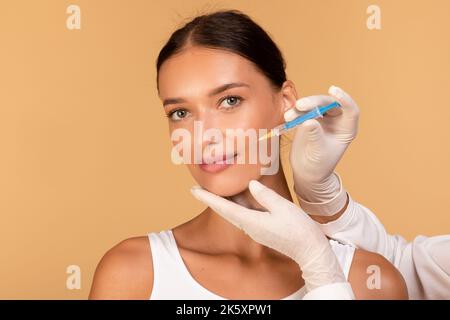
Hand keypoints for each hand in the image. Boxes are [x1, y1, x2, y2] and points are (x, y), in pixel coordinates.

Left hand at [190, 180, 347, 292]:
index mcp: (251, 221)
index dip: (207, 198)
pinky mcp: (262, 229)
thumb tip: (252, 184)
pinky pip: (245, 214)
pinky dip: (238, 204)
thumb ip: (265, 195)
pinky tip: (239, 197)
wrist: (310, 251)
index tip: (193, 190)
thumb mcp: (283, 208)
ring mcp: (255, 229)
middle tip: (198, 188)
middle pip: (225, 210)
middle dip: (211, 199)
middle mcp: (249, 227)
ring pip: (235, 212)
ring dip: (224, 201)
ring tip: (215, 190)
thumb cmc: (298, 230)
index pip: (223, 208)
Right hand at [284, 85, 359, 214]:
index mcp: (347, 129)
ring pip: (314, 105)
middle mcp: (336, 121)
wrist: (306, 172)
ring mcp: (322, 119)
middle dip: (314, 102)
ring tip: (289, 116)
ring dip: (301, 107)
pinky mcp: (309, 119)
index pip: (350, 110)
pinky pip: (303, 111)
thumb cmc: (318, 165)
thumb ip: (315, 135)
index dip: (344, 98)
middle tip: (300, 106)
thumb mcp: (318, 151)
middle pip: (329, 104)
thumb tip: (309, 120)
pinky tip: (287, 117)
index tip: (333, 91)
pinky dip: (295, 112)